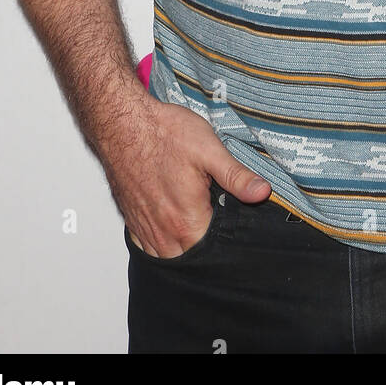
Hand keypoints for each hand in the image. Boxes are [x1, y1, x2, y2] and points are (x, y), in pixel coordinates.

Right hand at [102, 97, 270, 257]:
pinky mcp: (132, 220)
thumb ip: (236, 176)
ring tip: (198, 233)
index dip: (228, 246)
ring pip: (168, 258)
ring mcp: (144, 228)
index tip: (237, 234)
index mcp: (187, 221)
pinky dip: (162, 245)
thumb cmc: (164, 133)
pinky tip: (173, 230)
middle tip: (218, 231)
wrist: (123, 123)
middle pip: (191, 261)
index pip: (214, 254)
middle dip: (206, 253)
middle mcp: (163, 232)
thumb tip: (262, 193)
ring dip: (183, 252)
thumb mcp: (209, 150)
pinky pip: (148, 247)